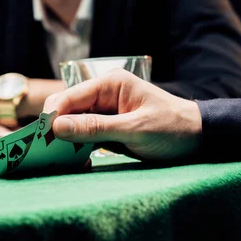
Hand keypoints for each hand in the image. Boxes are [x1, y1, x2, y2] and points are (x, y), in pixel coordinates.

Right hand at [43, 69, 201, 160]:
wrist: (199, 137)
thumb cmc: (171, 129)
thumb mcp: (134, 130)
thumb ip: (95, 128)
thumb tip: (56, 127)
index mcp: (110, 84)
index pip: (71, 96)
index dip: (53, 115)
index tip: (40, 137)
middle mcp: (103, 92)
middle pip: (68, 107)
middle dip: (55, 127)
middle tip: (45, 150)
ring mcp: (104, 107)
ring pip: (73, 120)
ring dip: (65, 137)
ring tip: (55, 155)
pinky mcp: (107, 123)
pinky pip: (84, 131)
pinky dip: (77, 143)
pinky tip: (72, 156)